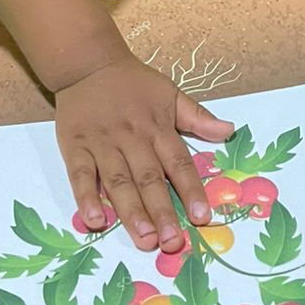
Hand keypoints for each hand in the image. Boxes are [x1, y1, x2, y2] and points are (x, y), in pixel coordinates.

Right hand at [54, 44, 233, 252]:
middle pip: (149, 178)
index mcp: (157, 126)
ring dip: (131, 212)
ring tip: (144, 239)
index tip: (203, 217)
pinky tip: (95, 221)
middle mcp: (131, 137)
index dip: (191, 189)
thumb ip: (198, 116)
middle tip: (172, 242)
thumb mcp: (169, 93)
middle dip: (162, 211)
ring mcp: (102, 143)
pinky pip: (80, 175)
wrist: (87, 63)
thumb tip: (230, 130)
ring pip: (118, 181)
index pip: (178, 162)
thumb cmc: (133, 83)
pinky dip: (86, 198)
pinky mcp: (75, 147)